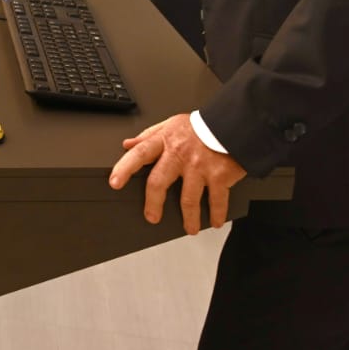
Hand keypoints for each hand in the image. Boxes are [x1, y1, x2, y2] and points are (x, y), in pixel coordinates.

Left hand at [109, 113, 246, 234]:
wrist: (233, 122)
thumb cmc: (201, 125)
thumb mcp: (171, 124)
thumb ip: (149, 135)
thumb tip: (128, 144)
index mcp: (165, 141)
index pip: (139, 154)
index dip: (124, 168)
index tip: (115, 182)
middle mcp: (180, 155)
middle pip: (159, 182)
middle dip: (153, 204)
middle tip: (151, 217)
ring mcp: (200, 166)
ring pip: (188, 199)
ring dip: (189, 218)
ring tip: (189, 228)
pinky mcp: (220, 175)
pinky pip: (217, 200)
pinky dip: (216, 214)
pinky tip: (214, 221)